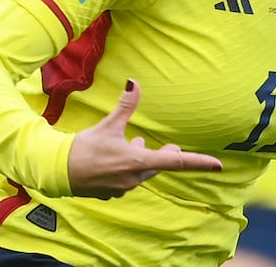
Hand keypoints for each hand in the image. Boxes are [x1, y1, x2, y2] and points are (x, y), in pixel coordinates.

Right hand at [67, 79, 222, 198]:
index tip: (218, 166)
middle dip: (164, 156)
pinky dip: (127, 168)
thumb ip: (125, 106)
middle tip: (173, 147)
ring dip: (143, 159)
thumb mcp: (108, 125)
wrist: (58, 170)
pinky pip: (126, 180)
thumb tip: (135, 83)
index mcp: (138, 162)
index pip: (177, 162)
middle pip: (157, 166)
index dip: (199, 162)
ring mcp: (122, 188)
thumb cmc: (84, 147)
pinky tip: (119, 159)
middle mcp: (134, 178)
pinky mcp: (111, 193)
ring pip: (142, 172)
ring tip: (139, 144)